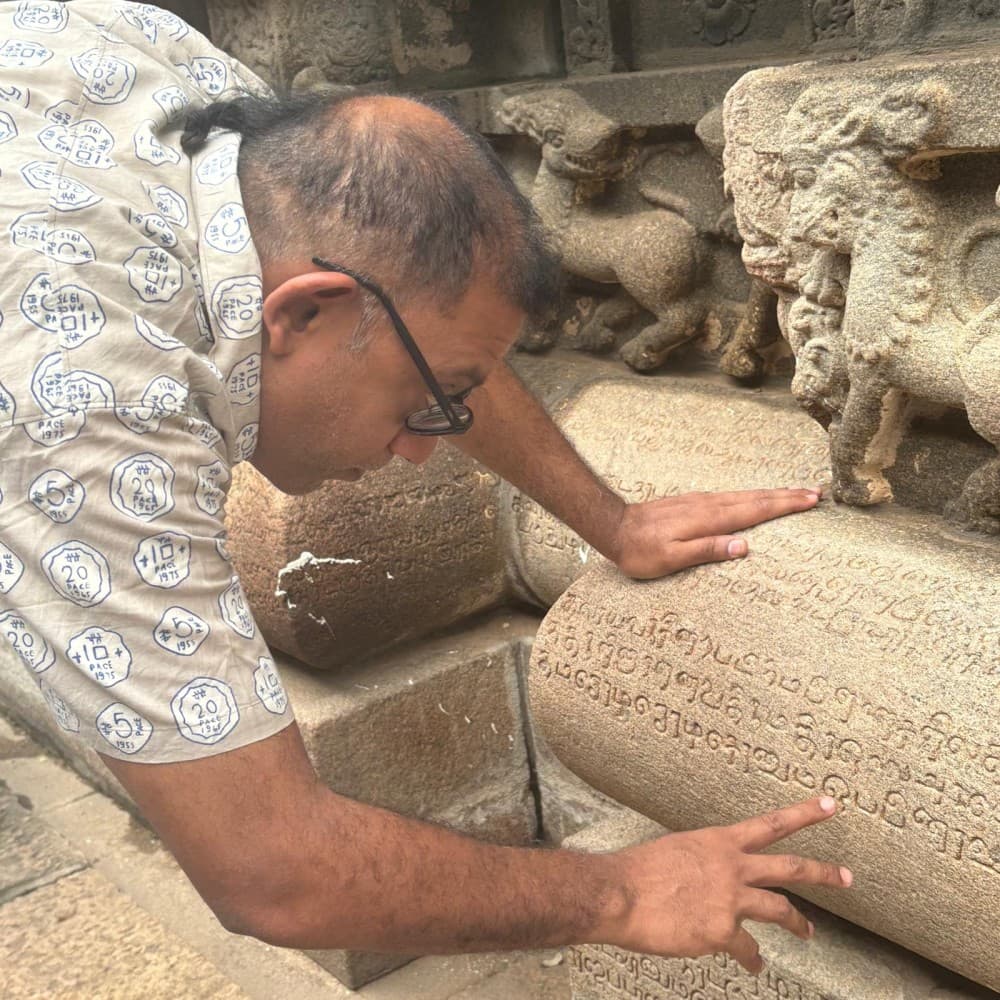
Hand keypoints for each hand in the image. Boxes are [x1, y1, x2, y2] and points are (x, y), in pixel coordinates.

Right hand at [605, 797, 850, 971]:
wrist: (618, 893)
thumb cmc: (638, 871)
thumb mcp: (675, 850)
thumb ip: (701, 861)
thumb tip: (706, 875)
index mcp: (718, 842)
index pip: (770, 823)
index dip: (804, 814)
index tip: (829, 805)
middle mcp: (731, 866)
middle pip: (790, 868)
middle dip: (823, 873)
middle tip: (847, 877)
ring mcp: (730, 899)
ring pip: (780, 909)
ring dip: (799, 923)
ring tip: (810, 933)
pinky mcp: (721, 931)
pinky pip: (748, 949)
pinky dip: (752, 958)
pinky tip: (754, 964)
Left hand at [609, 487, 821, 578]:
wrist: (613, 527)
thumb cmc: (641, 551)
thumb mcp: (672, 558)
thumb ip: (707, 550)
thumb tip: (744, 546)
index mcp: (709, 519)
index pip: (755, 511)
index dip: (784, 506)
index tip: (810, 500)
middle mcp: (708, 505)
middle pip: (755, 499)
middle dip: (786, 496)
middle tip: (816, 492)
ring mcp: (700, 501)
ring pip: (744, 495)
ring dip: (771, 494)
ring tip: (794, 492)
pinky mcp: (692, 502)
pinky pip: (730, 497)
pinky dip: (750, 496)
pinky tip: (753, 499)